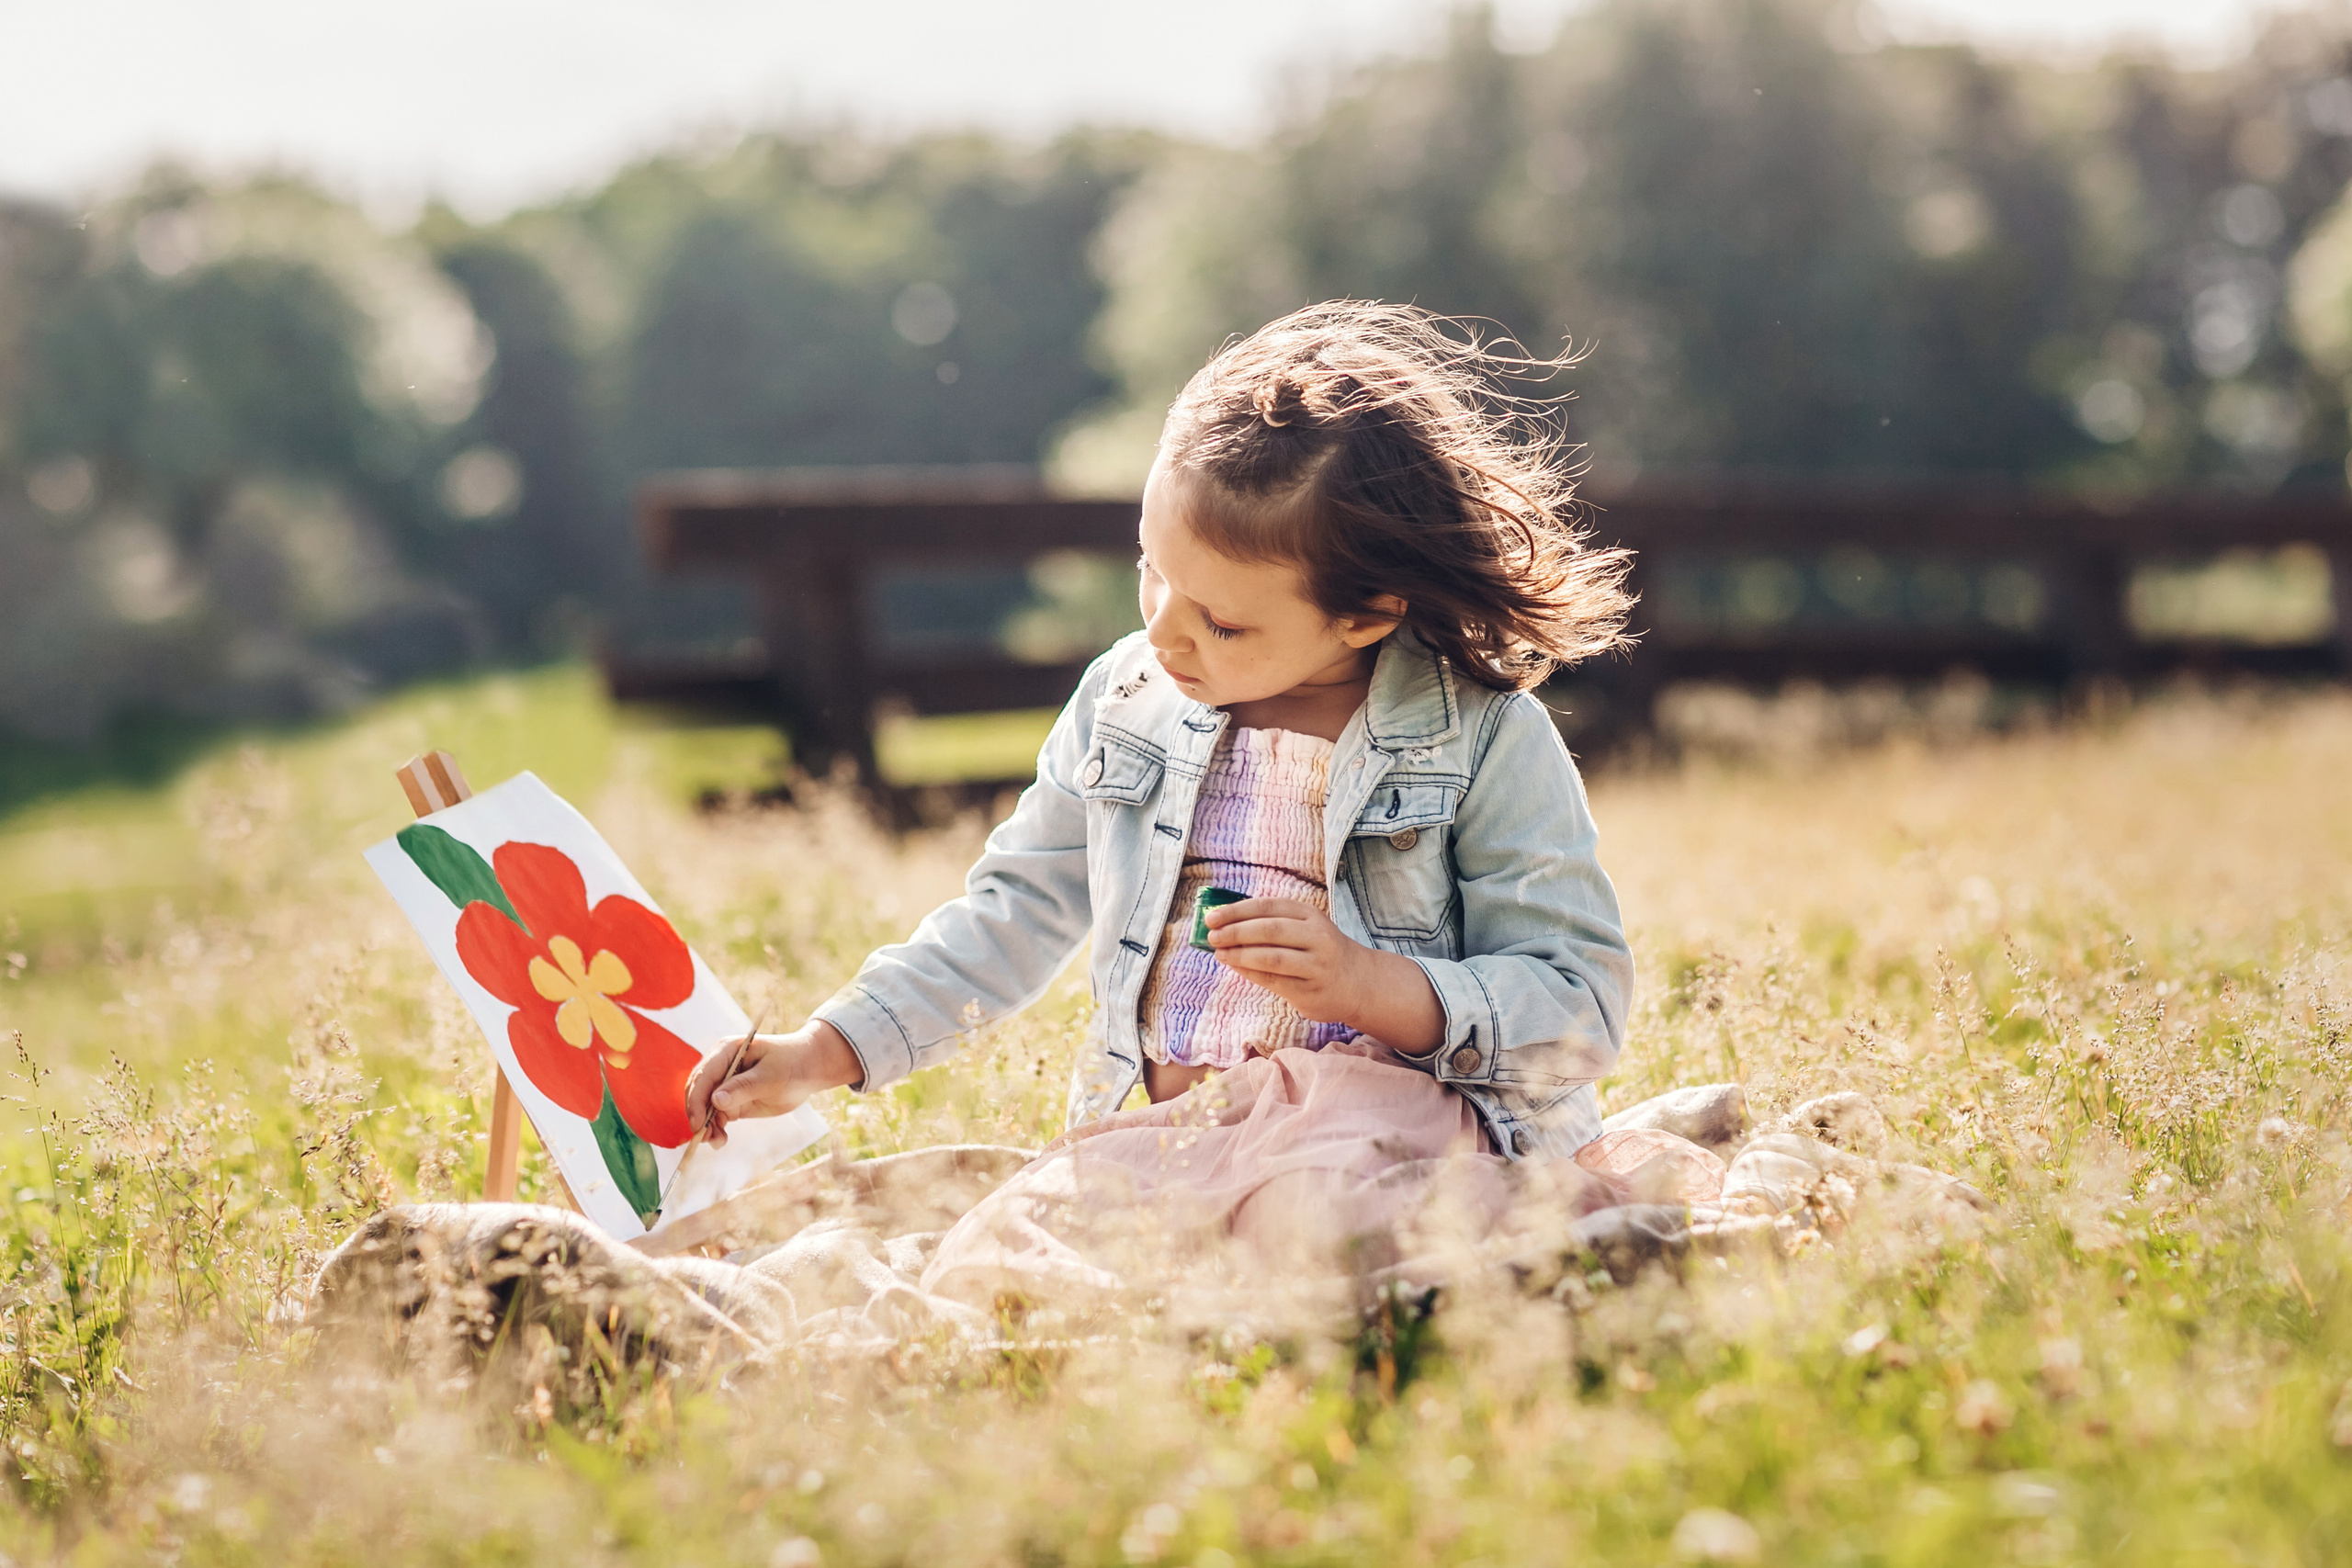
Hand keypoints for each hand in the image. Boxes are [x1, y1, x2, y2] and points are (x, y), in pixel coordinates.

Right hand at [683, 1021, 862, 1147]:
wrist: (809, 1068)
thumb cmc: (792, 1064)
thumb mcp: (771, 1076)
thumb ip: (743, 1088)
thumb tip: (716, 1101)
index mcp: (726, 1051)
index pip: (704, 1075)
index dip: (697, 1099)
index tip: (699, 1123)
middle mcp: (721, 1066)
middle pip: (699, 1092)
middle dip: (699, 1115)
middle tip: (705, 1137)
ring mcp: (725, 1084)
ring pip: (705, 1107)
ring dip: (707, 1126)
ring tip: (717, 1142)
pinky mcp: (732, 1100)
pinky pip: (717, 1116)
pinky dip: (716, 1128)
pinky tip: (721, 1140)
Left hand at [1205, 897, 1443, 1052]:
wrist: (1358, 982)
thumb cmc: (1320, 950)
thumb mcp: (1304, 927)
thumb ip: (1271, 922)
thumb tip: (1223, 923)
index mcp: (1311, 915)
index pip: (1268, 907)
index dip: (1236, 911)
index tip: (1212, 916)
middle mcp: (1317, 937)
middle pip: (1269, 930)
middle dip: (1235, 932)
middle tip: (1212, 936)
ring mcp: (1316, 966)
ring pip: (1270, 958)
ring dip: (1240, 955)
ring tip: (1220, 953)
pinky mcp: (1311, 991)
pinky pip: (1274, 981)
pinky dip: (1250, 973)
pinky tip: (1236, 968)